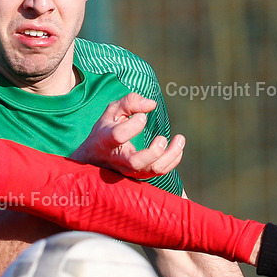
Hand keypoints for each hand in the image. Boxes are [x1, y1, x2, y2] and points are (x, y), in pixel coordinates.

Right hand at [69, 93, 184, 179]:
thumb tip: (151, 104)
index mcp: (107, 139)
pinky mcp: (140, 173)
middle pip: (136, 162)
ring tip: (180, 138)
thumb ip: (129, 102)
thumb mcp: (112, 111)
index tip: (142, 116)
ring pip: (152, 169)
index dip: (133, 125)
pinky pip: (160, 171)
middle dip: (153, 151)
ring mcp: (130, 169)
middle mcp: (118, 158)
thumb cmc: (106, 129)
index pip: (118, 135)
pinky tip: (178, 147)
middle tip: (162, 137)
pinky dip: (173, 160)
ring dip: (170, 155)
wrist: (96, 156)